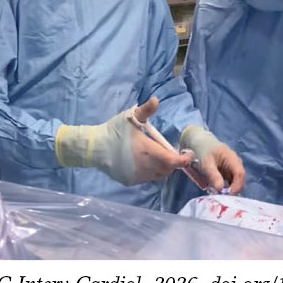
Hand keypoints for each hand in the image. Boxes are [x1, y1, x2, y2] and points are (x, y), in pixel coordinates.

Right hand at [55, 97, 192, 185]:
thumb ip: (146, 110)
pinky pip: (147, 179)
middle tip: (170, 152)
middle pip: (167, 169)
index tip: (187, 155)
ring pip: (158, 175)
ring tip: (157, 157)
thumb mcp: (130, 117)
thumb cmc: (114, 131)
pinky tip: (144, 162)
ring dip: (162, 168)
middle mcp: (144, 166)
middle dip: (172, 162)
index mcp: (147, 150)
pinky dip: (150, 172)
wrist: (94, 147)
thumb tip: (156, 100)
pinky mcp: (130, 181)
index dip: (182, 160)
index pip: (171, 160)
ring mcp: (137, 176)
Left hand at [181, 126, 245, 193]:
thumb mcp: (206, 163)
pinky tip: (215, 191)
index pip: (240, 174)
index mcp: (232, 158)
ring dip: (227, 191)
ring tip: (217, 195)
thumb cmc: (202, 150)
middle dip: (233, 190)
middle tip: (222, 198)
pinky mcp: (226, 174)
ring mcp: (231, 169)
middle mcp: (234, 164)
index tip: (228, 195)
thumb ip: (213, 176)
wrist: (197, 142)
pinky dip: (223, 189)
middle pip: (239, 180)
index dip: (237, 186)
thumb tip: (220, 190)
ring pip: (234, 184)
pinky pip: (227, 184)